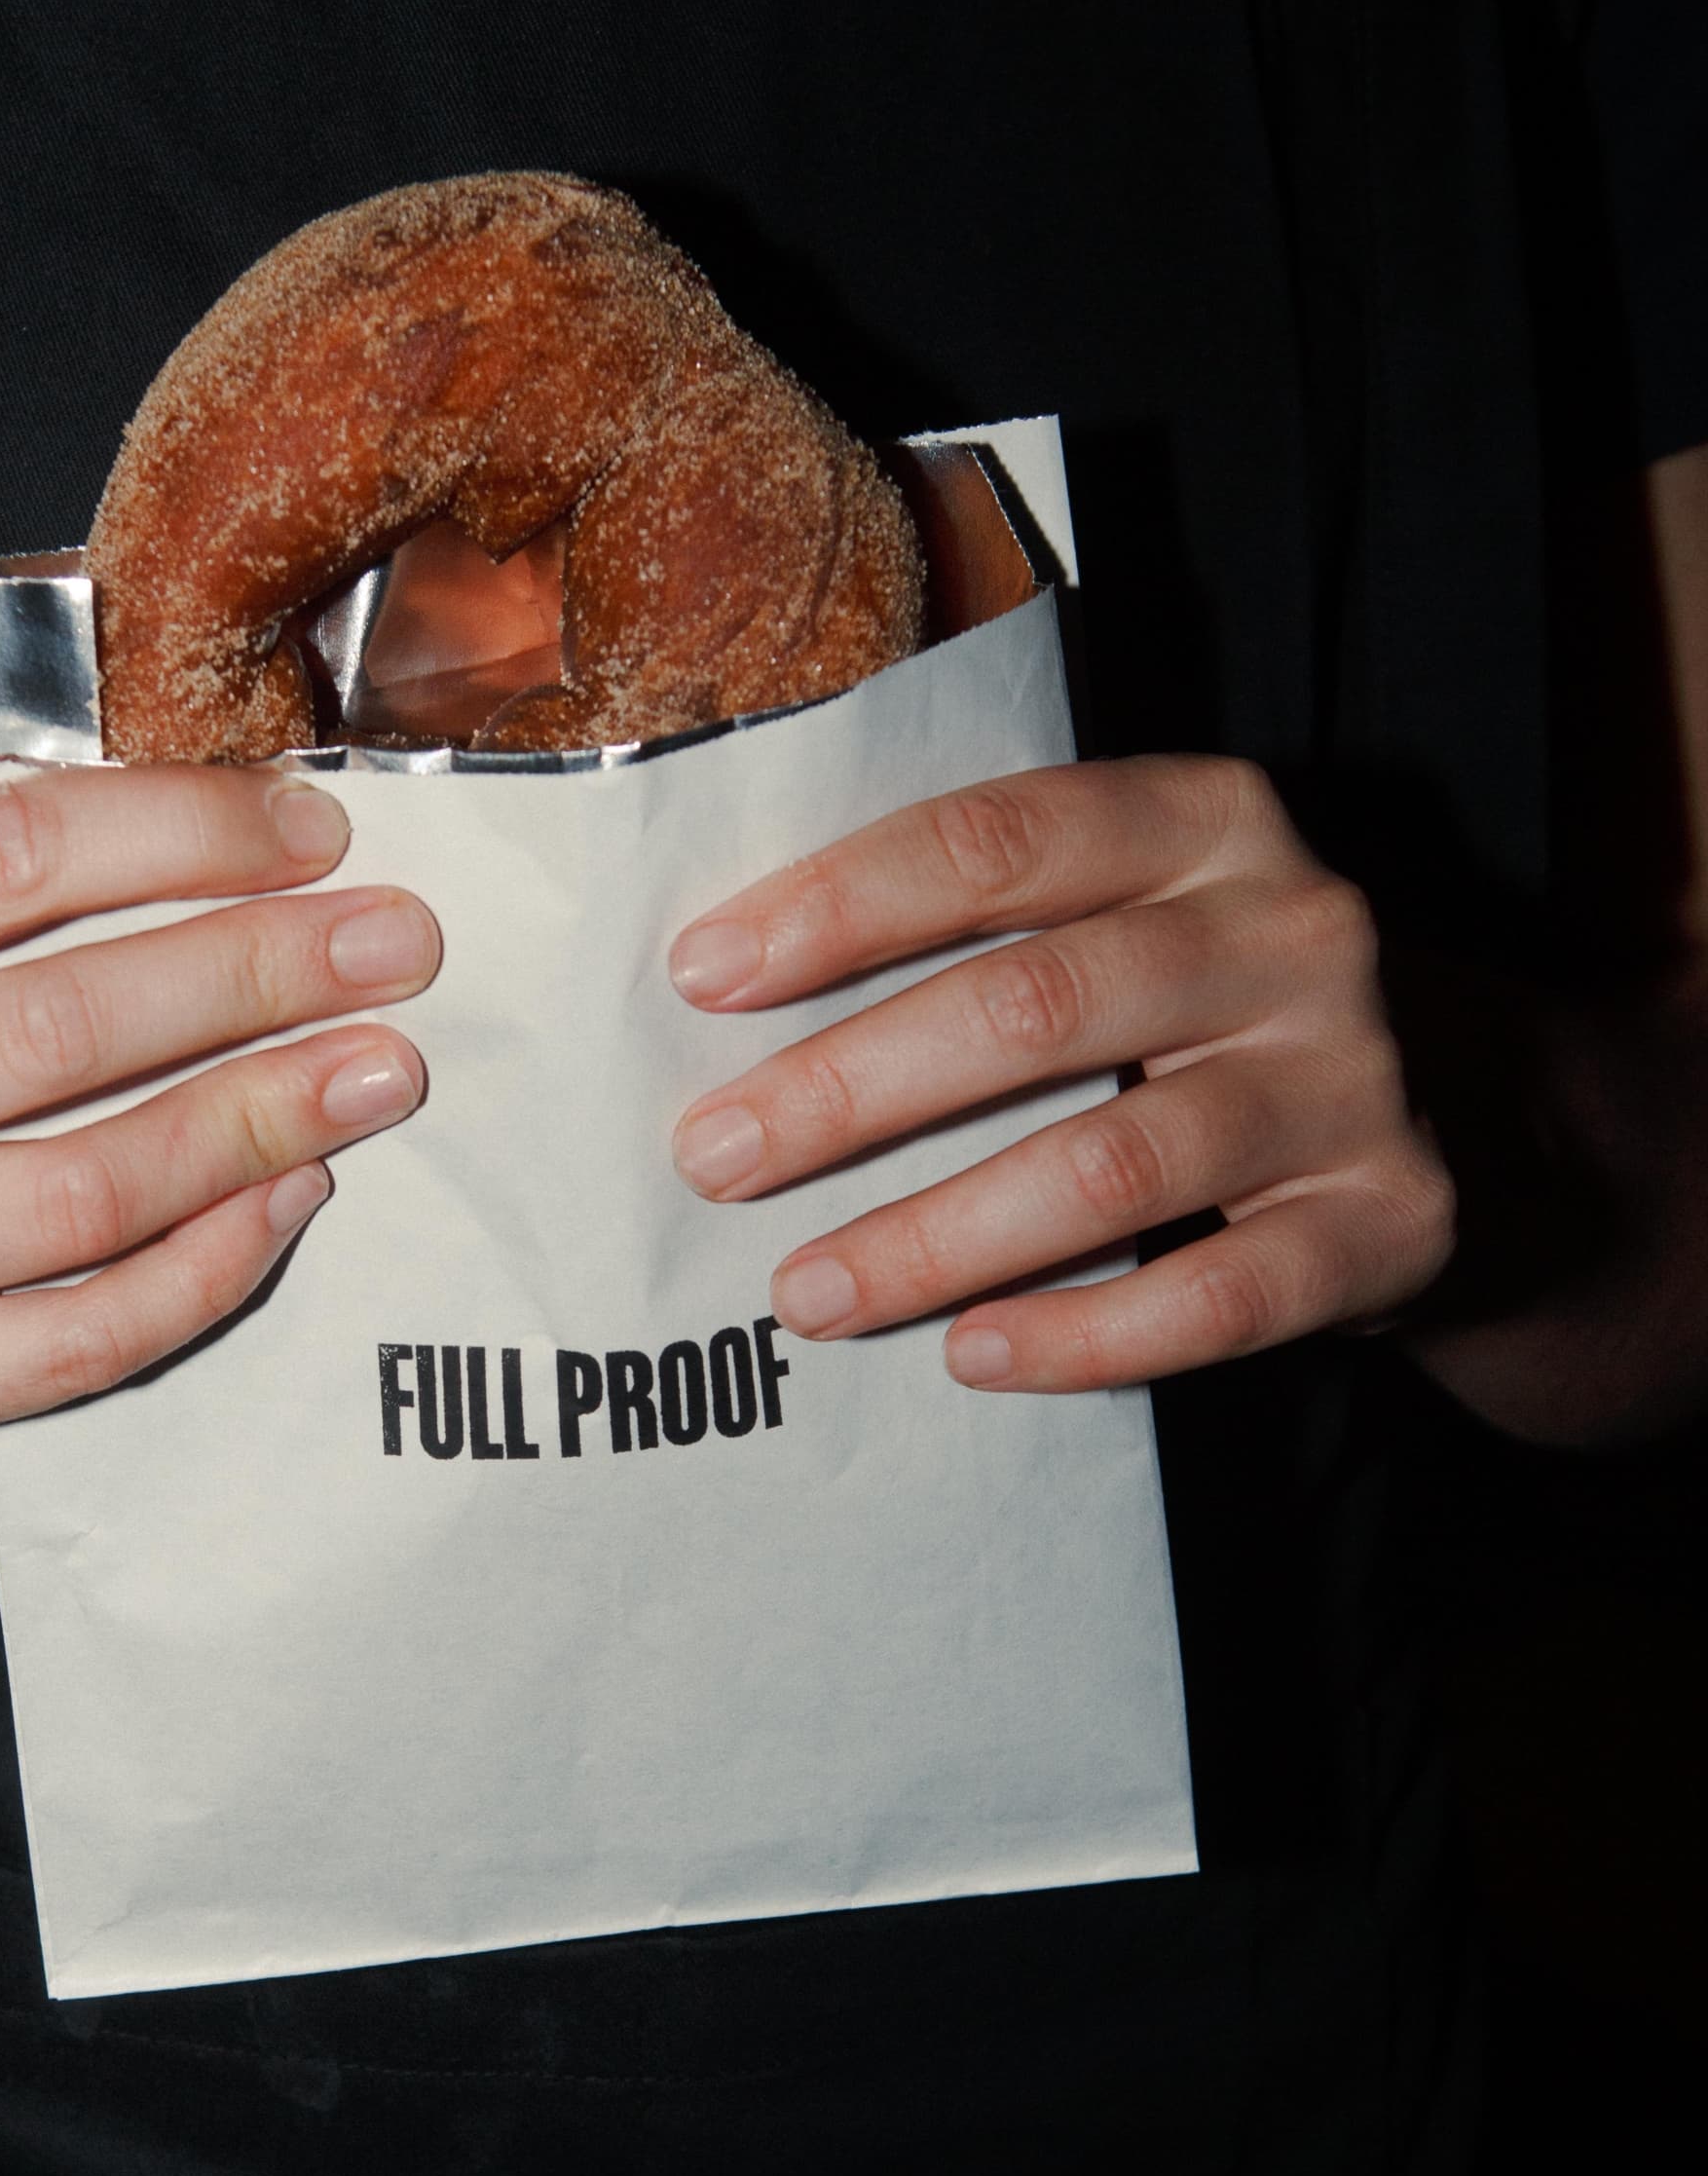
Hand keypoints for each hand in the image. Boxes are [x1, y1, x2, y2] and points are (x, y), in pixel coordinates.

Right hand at [0, 764, 434, 1440]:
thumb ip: (18, 877)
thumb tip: (272, 850)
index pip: (11, 858)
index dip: (186, 834)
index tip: (316, 831)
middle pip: (68, 1030)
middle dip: (261, 978)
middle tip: (398, 946)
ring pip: (91, 1191)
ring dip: (262, 1121)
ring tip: (376, 1069)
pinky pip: (84, 1336)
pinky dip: (211, 1263)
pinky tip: (293, 1191)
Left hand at [666, 754, 1454, 1389]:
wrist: (1472, 1114)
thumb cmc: (1214, 1008)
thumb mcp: (1133, 912)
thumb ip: (984, 921)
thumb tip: (728, 985)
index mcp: (1206, 821)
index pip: (997, 839)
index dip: (840, 905)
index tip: (702, 976)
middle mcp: (1294, 931)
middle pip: (1037, 1005)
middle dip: (849, 1088)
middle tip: (714, 1156)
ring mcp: (1355, 1079)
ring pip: (1114, 1164)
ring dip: (936, 1236)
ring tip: (807, 1292)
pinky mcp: (1392, 1220)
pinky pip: (1219, 1296)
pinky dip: (1084, 1334)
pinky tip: (971, 1354)